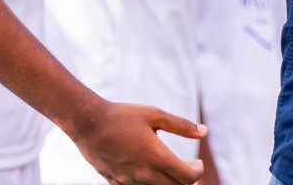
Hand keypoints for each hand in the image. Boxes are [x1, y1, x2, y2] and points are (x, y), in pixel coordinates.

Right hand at [69, 100, 205, 184]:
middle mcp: (144, 174)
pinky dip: (148, 183)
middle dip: (185, 179)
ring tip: (168, 168)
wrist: (88, 123)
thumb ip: (181, 125)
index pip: (187, 177)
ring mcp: (129, 181)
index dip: (197, 171)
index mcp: (156, 157)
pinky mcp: (116, 183)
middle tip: (186, 166)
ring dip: (166, 182)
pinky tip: (147, 170)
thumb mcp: (154, 114)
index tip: (197, 163)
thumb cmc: (122, 116)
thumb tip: (204, 132)